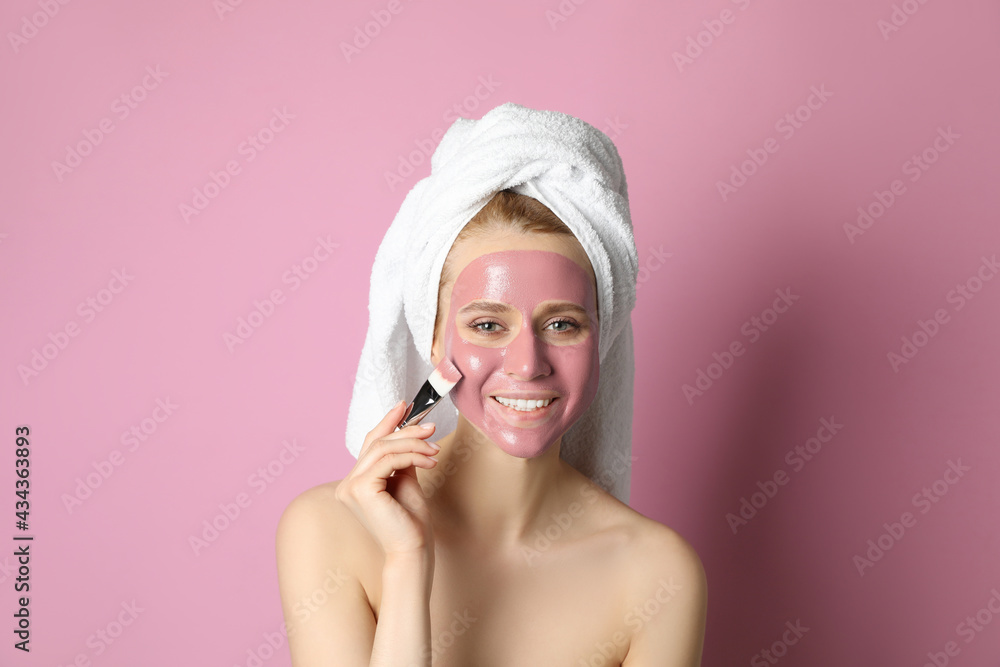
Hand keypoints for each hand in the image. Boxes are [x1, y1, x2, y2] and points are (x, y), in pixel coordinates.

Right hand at [335, 401, 438, 559]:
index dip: (387, 422)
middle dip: (406, 431)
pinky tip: (430, 460)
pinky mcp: (361, 489)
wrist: (413, 550)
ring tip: (435, 448)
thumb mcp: (406, 481)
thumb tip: (410, 432)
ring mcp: (350, 487)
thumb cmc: (411, 522)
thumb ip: (401, 459)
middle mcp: (347, 484)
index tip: (405, 405)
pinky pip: (388, 460)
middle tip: (431, 427)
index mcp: (355, 483)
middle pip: (377, 443)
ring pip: (383, 448)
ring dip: (414, 444)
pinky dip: (412, 456)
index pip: (370, 444)